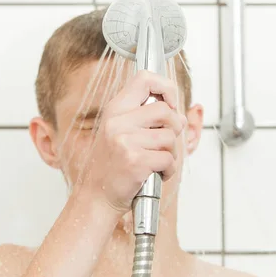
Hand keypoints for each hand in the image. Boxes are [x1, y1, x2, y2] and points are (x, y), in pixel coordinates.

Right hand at [77, 70, 186, 213]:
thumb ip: (146, 120)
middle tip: (165, 143)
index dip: (166, 87)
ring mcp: (125, 141)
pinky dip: (169, 170)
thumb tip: (179, 115)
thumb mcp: (121, 134)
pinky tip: (156, 174)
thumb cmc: (111, 167)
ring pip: (170, 137)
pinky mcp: (135, 161)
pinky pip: (168, 159)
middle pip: (165, 110)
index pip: (144, 79)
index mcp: (114, 110)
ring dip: (171, 153)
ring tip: (157, 162)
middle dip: (174, 128)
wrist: (96, 197)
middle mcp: (117, 122)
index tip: (171, 103)